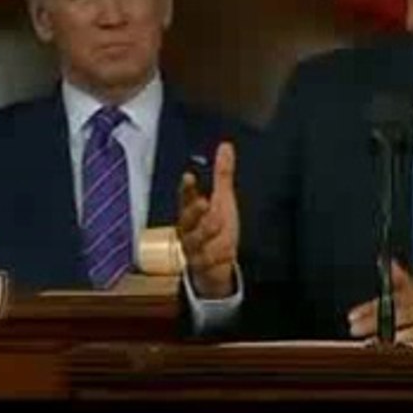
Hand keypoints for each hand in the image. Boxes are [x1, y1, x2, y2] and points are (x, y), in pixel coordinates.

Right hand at [177, 142, 238, 297]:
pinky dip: (216, 256)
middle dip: (194, 211)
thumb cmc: (217, 228)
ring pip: (196, 240)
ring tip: (218, 223)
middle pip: (186, 219)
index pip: (186, 197)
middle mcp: (189, 229)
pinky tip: (226, 253)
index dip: (186, 189)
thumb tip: (225, 147)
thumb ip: (222, 174)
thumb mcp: (223, 199)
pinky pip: (207, 261)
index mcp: (192, 211)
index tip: (189, 177)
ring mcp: (193, 248)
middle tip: (203, 202)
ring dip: (207, 232)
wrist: (215, 265)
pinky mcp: (200, 266)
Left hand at [347, 260, 412, 346]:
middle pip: (401, 314)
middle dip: (375, 322)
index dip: (371, 307)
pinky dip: (406, 354)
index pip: (395, 297)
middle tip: (354, 330)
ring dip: (389, 340)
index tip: (352, 316)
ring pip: (412, 333)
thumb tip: (387, 263)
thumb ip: (403, 282)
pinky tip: (392, 356)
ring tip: (370, 345)